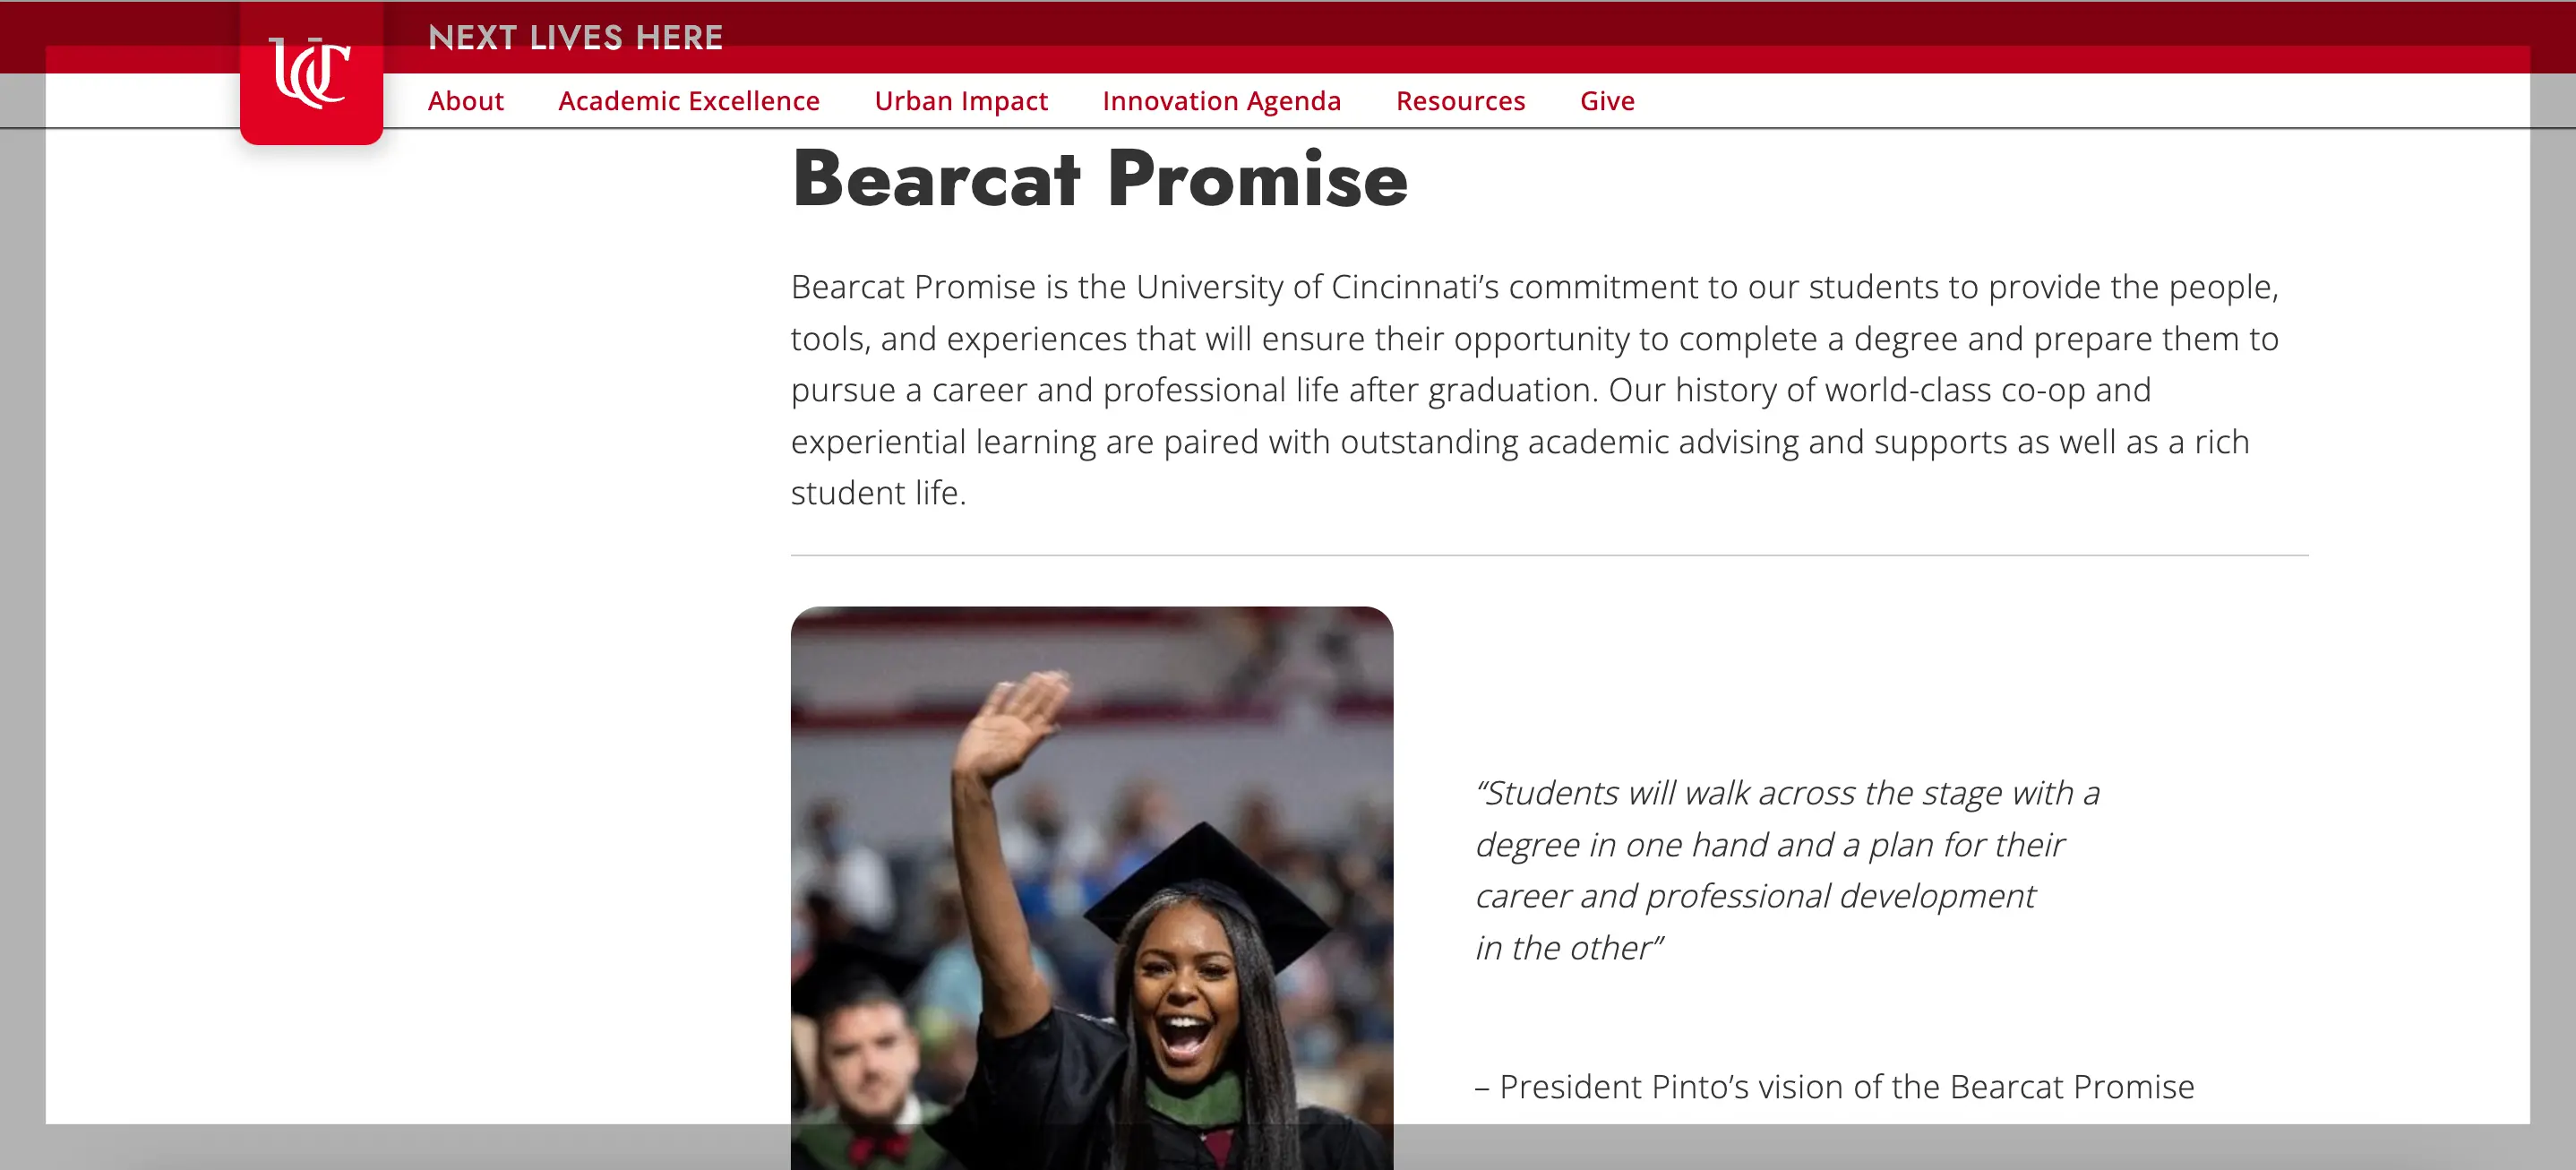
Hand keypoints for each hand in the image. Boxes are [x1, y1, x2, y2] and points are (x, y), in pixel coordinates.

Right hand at [952, 671, 1069, 788]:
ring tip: (1039, 674)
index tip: (1065, 685)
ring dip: (1027, 688)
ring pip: (1016, 701)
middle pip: (1033, 703)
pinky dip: (999, 694)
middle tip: (1058, 673)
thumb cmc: (995, 769)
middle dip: (1045, 689)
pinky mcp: (983, 722)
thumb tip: (1054, 727)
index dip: (1055, 699)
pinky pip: (993, 704)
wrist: (970, 775)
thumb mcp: (1018, 755)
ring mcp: (999, 723)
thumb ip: (1035, 739)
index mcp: (1026, 735)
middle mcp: (1015, 727)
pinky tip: (1006, 684)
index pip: (1045, 713)